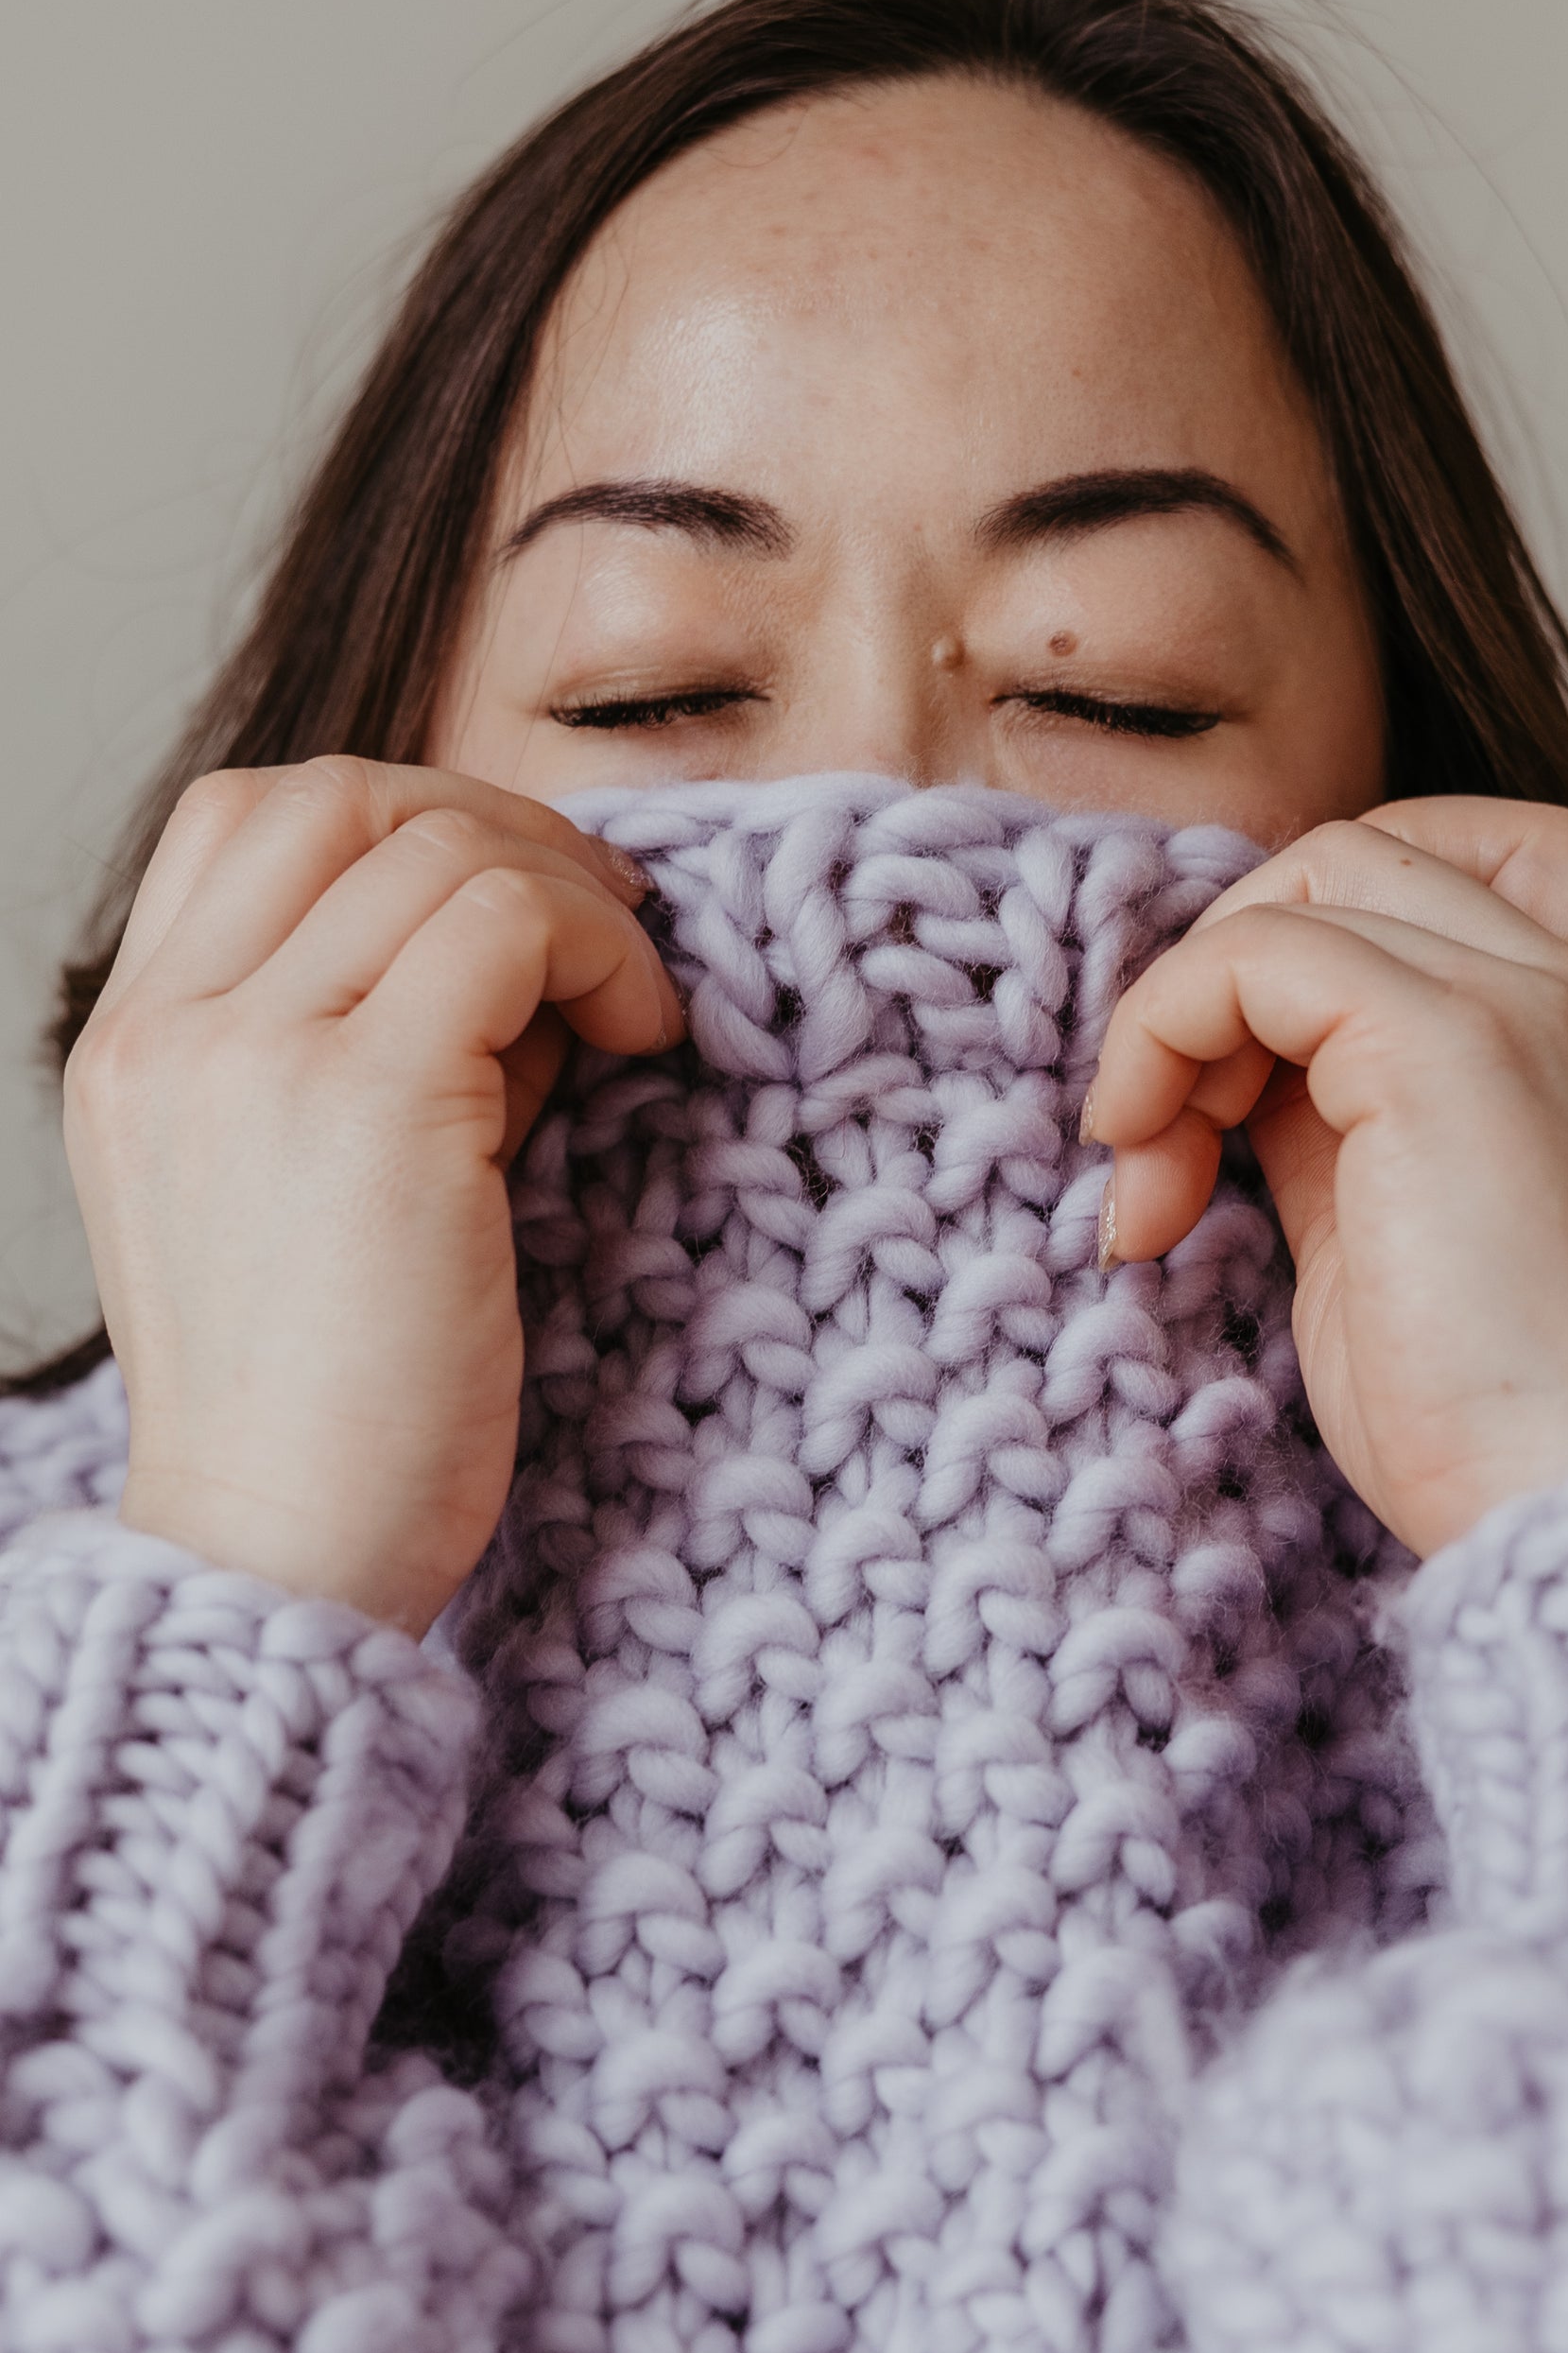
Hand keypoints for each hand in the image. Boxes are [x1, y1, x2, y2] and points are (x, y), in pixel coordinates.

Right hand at [66, 756, 682, 1635]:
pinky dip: (600, 951)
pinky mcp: (365, 1098)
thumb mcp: (324, 1191)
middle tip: (604, 917)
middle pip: (339, 793)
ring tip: (633, 1004)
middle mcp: (170, 1028)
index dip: (405, 819)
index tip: (516, 900)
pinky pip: (506, 921)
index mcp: (136, 1046)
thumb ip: (397, 1051)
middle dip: (499, 824)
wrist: (287, 1558)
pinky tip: (646, 1037)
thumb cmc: (332, 1408)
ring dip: (570, 896)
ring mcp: (252, 1052)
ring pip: (437, 844)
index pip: (245, 818)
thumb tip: (537, 956)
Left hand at [1084, 798, 1567, 1555]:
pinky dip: (1164, 1030)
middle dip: (1222, 971)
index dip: (1312, 928)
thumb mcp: (1390, 1230)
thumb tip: (1217, 1077)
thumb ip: (1331, 1123)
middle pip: (1354, 855)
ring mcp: (1521, 1003)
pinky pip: (1254, 955)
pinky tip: (1144, 1158)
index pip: (1451, 866)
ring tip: (1148, 1168)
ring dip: (1179, 1010)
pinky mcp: (1441, 1041)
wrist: (1566, 1508)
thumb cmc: (1485, 1422)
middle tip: (1161, 1138)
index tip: (1233, 1086)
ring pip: (1301, 885)